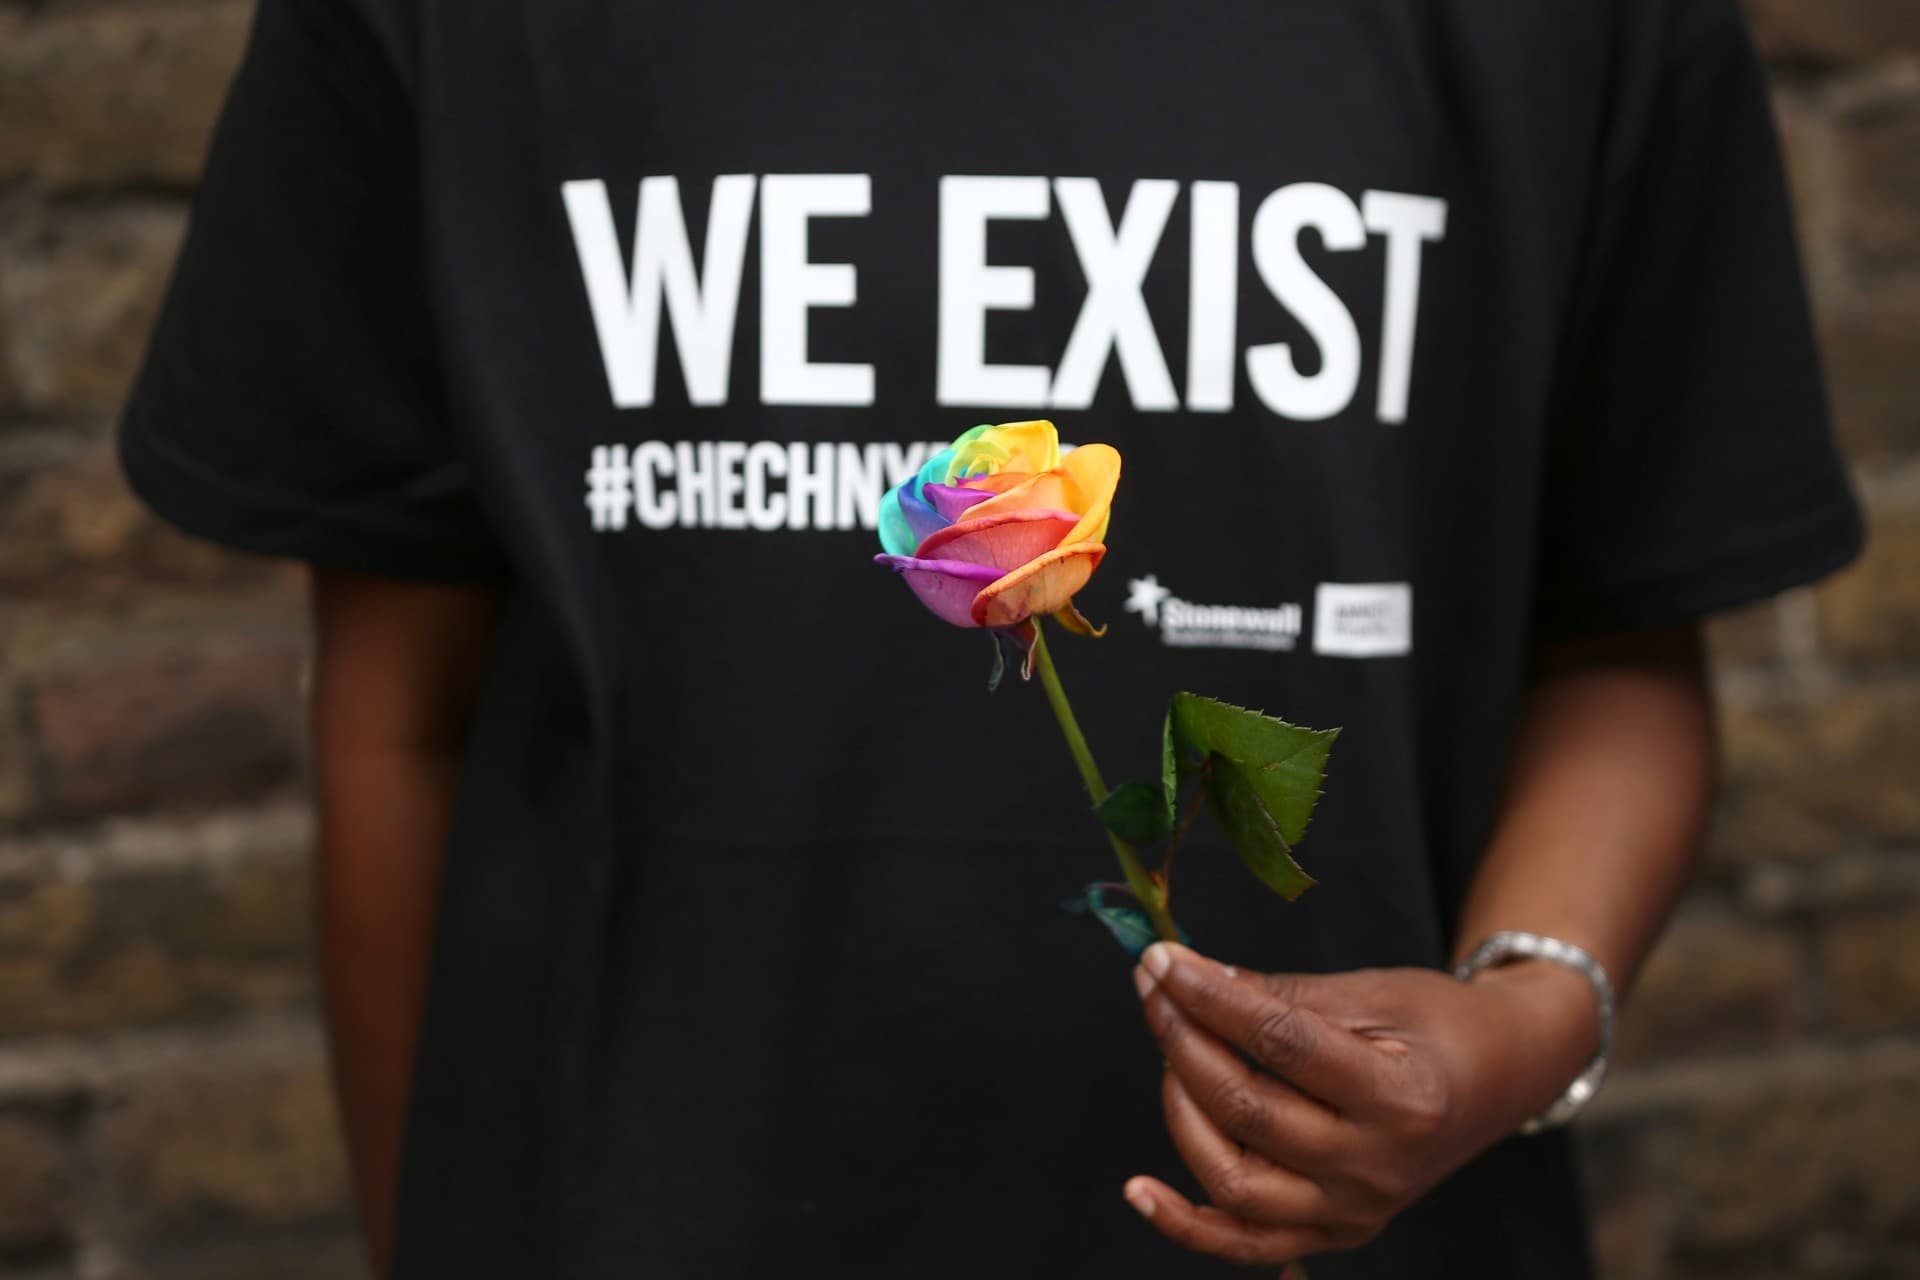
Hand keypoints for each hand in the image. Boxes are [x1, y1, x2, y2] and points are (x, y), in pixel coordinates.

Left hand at [1125, 942, 1598, 1266]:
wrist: (1497, 1080)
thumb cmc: (1435, 1026)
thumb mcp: (1369, 992)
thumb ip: (1279, 997)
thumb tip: (1190, 981)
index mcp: (1401, 1099)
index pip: (1282, 1046)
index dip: (1212, 998)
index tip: (1163, 959)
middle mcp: (1378, 1169)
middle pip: (1249, 1111)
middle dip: (1184, 1041)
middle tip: (1155, 988)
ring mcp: (1354, 1212)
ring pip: (1233, 1181)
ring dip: (1181, 1110)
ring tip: (1171, 1050)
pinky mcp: (1333, 1233)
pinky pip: (1246, 1243)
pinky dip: (1186, 1224)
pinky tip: (1138, 1190)